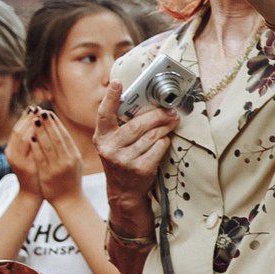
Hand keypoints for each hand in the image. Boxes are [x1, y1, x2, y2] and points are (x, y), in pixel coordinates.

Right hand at [2, 111, 44, 198]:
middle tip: (37, 108)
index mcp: (14, 148)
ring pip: (20, 137)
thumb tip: (41, 124)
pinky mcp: (22, 165)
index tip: (36, 108)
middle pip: (18, 130)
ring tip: (38, 116)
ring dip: (29, 125)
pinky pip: (25, 149)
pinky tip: (38, 131)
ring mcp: (15, 159)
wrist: (33, 193)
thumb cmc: (37, 172)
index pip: (19, 128)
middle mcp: (11, 152)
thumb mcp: (35, 155)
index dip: (26, 118)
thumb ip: (35, 142)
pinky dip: (31, 139)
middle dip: (28, 119)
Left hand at [16, 110, 82, 200]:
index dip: (56, 124)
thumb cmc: (70, 181)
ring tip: (35, 120)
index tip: (49, 113)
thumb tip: (61, 133)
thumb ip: (69, 150)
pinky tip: (31, 137)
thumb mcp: (75, 164)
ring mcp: (59, 167)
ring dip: (41, 131)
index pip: (64, 136)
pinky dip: (36, 147)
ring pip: (49, 145)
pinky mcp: (49, 174)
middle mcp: (68, 160)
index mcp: (75, 156)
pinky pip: (41, 158)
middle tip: (41, 111)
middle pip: (57, 138)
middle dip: (49, 124)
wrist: (70, 201)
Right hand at [94, 83, 175, 211]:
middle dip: (156, 115)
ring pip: (150, 136)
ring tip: (172, 122)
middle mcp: (109, 148)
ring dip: (164, 127)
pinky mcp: (140, 169)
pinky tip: (165, 140)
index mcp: (101, 138)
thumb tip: (146, 104)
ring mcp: (124, 160)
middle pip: (136, 125)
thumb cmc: (123, 160)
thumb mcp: (115, 143)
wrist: (124, 191)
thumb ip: (122, 126)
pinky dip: (164, 142)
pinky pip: (158, 148)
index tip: (116, 82)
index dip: (110, 98)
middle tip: (169, 111)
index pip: (104, 114)